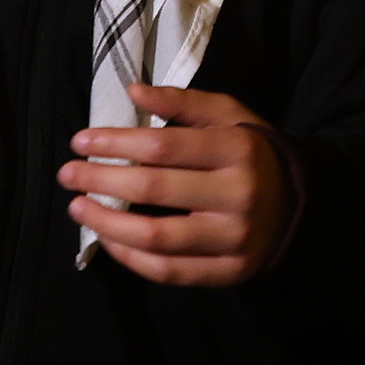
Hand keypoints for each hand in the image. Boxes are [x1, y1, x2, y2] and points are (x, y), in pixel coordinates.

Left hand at [59, 83, 292, 286]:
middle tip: (67, 174)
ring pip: (157, 237)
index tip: (80, 142)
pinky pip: (169, 271)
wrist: (296, 204)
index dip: (115, 144)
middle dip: (100, 180)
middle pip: (155, 190)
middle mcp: (239, 195)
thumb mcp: (228, 115)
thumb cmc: (250, 152)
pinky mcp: (230, 273)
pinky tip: (108, 239)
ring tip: (78, 208)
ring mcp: (235, 239)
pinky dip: (130, 258)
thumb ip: (183, 102)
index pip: (163, 147)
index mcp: (238, 149)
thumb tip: (133, 92)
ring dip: (107, 224)